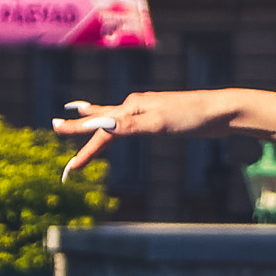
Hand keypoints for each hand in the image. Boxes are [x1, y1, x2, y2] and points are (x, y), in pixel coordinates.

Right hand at [52, 89, 236, 177]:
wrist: (220, 111)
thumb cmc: (191, 117)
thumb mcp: (159, 123)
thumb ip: (129, 126)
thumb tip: (100, 127)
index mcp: (131, 108)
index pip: (100, 132)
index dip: (84, 150)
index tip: (69, 169)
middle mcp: (135, 107)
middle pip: (100, 119)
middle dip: (78, 127)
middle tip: (54, 126)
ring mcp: (146, 112)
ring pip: (113, 117)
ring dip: (94, 118)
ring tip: (77, 112)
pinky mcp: (158, 118)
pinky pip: (128, 123)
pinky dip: (115, 124)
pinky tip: (118, 124)